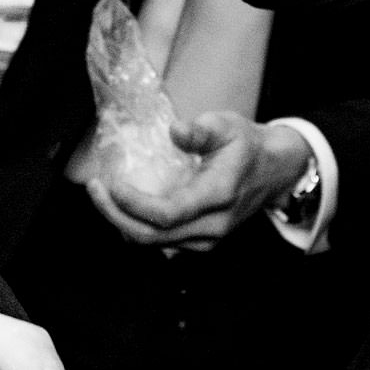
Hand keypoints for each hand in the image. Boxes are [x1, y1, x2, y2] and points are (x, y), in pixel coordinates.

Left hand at [88, 112, 311, 251]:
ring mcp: (208, 239)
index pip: (168, 214)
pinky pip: (162, 243)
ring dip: (123, 222)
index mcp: (219, 196)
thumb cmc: (247, 145)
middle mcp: (213, 226)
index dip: (133, 204)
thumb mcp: (227, 126)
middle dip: (116, 215)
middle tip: (94, 189)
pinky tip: (124, 205)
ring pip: (154, 244)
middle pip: (153, 236)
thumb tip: (175, 130)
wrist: (274, 170)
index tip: (111, 183)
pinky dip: (137, 227)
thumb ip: (201, 130)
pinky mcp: (201, 242)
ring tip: (103, 195)